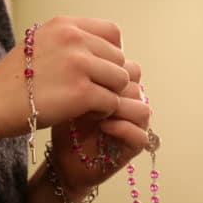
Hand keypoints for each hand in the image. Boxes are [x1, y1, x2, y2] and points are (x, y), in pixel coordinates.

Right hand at [0, 16, 130, 142]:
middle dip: (110, 78)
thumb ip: (67, 41)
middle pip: (119, 58)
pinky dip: (103, 112)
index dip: (112, 53)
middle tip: (92, 92)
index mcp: (64, 25)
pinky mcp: (81, 93)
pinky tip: (85, 114)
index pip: (113, 32)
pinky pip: (112, 102)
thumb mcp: (37, 43)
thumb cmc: (11, 80)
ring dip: (109, 95)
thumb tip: (99, 47)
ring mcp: (79, 65)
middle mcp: (73, 39)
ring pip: (120, 80)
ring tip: (90, 104)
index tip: (99, 69)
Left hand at [48, 60, 151, 193]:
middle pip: (135, 82)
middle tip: (90, 91)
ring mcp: (134, 124)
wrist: (60, 158)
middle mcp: (129, 101)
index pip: (125, 63)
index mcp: (115, 83)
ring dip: (119, 108)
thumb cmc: (61, 121)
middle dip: (112, 86)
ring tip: (96, 111)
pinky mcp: (132, 147)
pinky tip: (103, 126)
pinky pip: (140, 135)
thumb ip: (76, 68)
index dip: (107, 66)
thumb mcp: (64, 89)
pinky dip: (123, 128)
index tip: (82, 72)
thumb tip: (77, 44)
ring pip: (142, 108)